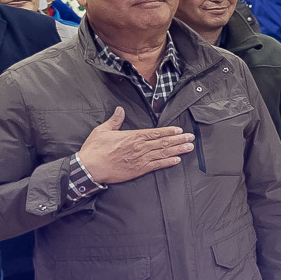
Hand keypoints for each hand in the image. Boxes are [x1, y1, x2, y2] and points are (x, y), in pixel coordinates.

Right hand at [75, 106, 192, 183]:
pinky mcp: (138, 170)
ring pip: (162, 153)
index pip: (155, 133)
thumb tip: (120, 109)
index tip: (180, 130)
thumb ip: (114, 120)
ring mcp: (140, 159)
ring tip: (189, 147)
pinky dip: (167, 162)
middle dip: (178, 139)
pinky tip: (177, 160)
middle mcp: (139, 147)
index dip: (169, 131)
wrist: (89, 168)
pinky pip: (156, 165)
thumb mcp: (102, 130)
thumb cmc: (94, 149)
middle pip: (163, 142)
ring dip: (177, 150)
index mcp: (132, 137)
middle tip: (191, 137)